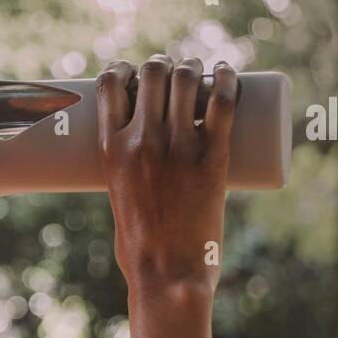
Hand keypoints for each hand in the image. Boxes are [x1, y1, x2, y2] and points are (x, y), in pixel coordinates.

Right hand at [95, 55, 236, 300]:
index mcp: (111, 149)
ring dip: (193, 66)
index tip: (133, 72)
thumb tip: (142, 166)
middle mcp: (141, 140)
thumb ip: (127, 176)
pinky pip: (223, 101)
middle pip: (151, 73)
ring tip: (199, 71)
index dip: (124, 68)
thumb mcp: (117, 198)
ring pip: (186, 80)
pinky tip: (227, 72)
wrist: (167, 273)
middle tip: (174, 73)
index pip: (109, 84)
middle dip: (162, 64)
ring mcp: (178, 146)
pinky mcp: (211, 156)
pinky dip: (227, 78)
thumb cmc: (140, 248)